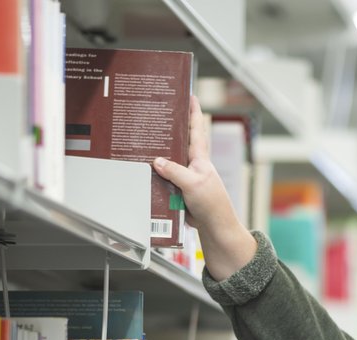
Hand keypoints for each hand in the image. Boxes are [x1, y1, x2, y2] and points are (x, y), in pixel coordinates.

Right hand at [153, 96, 256, 279]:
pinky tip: (143, 172)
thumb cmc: (212, 204)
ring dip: (157, 156)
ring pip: (168, 162)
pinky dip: (155, 177)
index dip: (193, 112)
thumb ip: (174, 171)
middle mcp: (193, 165)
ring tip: (142, 141)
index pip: (197, 129)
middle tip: (158, 113)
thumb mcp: (192, 184)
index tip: (189, 94)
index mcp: (200, 158)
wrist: (214, 227)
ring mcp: (186, 178)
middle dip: (170, 129)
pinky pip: (164, 180)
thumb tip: (157, 161)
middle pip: (179, 143)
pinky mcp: (179, 191)